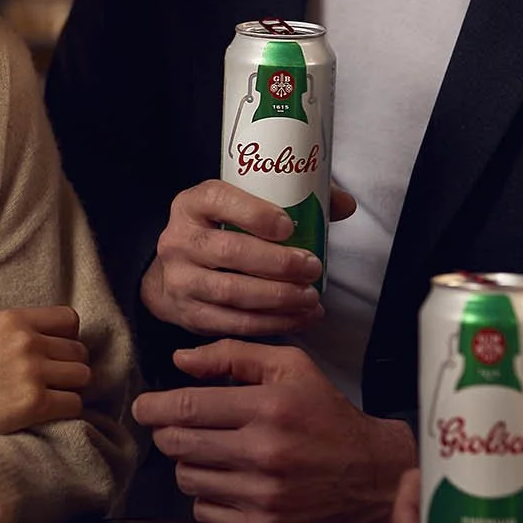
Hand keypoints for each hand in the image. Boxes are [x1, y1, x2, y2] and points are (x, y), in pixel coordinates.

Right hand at [0, 307, 90, 445]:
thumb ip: (18, 333)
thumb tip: (57, 343)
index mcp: (11, 319)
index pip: (69, 319)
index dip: (67, 338)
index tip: (55, 353)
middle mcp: (25, 341)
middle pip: (79, 351)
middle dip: (68, 367)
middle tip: (49, 381)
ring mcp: (31, 372)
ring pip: (82, 376)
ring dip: (69, 389)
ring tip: (48, 397)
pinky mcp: (34, 403)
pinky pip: (74, 404)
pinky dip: (64, 410)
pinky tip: (44, 413)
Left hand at [133, 340, 412, 522]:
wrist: (372, 474)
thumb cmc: (326, 413)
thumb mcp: (290, 366)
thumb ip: (232, 355)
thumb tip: (180, 360)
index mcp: (270, 408)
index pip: (187, 407)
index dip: (154, 407)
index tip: (144, 407)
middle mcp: (266, 453)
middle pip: (178, 444)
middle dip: (167, 433)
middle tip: (176, 428)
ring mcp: (265, 496)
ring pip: (187, 478)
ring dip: (190, 463)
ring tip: (214, 453)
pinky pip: (204, 512)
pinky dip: (207, 496)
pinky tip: (230, 481)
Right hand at [139, 182, 355, 337]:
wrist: (178, 271)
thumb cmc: (222, 232)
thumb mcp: (243, 206)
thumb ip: (294, 200)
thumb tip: (344, 204)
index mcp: (192, 205)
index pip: (218, 200)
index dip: (254, 213)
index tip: (289, 227)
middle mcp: (178, 240)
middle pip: (229, 251)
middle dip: (278, 263)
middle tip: (312, 267)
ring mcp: (180, 280)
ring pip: (231, 292)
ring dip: (278, 298)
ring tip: (310, 297)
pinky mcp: (188, 313)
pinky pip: (233, 323)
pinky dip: (271, 323)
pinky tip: (298, 318)